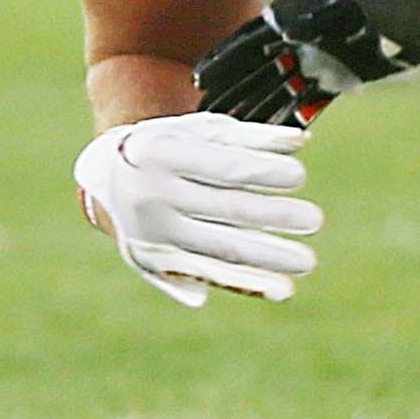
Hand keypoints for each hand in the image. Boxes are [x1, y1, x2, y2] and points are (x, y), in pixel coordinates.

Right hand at [71, 113, 320, 306]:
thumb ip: (250, 135)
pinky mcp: (158, 262)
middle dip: (273, 216)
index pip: (222, 166)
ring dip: (266, 258)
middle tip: (314, 220)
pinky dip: (246, 283)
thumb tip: (302, 142)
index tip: (300, 174)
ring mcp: (155, 233)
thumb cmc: (168, 143)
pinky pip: (208, 274)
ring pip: (219, 248)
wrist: (104, 173)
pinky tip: (281, 289)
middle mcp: (155, 195)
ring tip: (306, 262)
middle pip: (225, 209)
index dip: (261, 171)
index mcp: (164, 154)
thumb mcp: (200, 129)